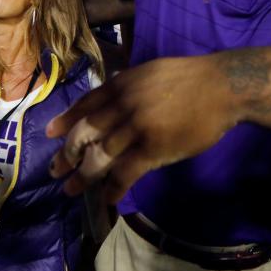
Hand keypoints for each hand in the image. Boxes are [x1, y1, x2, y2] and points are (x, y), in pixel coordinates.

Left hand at [46, 55, 233, 202]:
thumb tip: (109, 94)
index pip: (85, 105)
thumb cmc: (188, 78)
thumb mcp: (148, 72)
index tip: (50, 134)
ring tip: (71, 189)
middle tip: (55, 169)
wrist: (221, 87)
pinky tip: (107, 198)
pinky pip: (126, 173)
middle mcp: (122, 106)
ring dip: (83, 176)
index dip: (66, 121)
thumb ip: (126, 84)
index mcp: (120, 85)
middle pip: (86, 133)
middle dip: (67, 154)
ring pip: (100, 157)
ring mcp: (136, 129)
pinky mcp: (154, 149)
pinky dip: (113, 187)